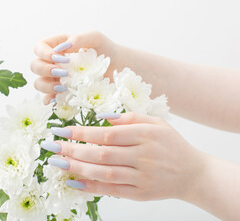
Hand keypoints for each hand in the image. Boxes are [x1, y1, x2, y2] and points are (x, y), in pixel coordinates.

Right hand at [31, 31, 119, 103]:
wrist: (118, 67)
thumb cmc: (106, 50)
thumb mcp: (96, 38)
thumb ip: (80, 38)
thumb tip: (65, 47)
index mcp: (58, 47)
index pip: (39, 48)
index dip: (44, 53)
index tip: (59, 58)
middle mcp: (55, 63)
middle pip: (35, 66)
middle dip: (45, 70)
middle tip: (63, 73)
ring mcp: (58, 79)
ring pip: (39, 83)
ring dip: (47, 86)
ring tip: (63, 87)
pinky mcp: (64, 93)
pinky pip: (50, 98)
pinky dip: (51, 100)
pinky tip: (61, 98)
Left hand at [41, 112, 204, 200]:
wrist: (192, 173)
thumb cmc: (172, 144)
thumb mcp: (156, 123)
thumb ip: (130, 118)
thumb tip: (102, 117)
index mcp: (146, 135)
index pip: (107, 134)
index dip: (83, 132)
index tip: (63, 130)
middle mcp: (143, 156)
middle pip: (102, 154)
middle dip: (74, 150)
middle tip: (53, 147)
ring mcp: (141, 177)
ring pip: (104, 173)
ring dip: (78, 168)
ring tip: (58, 163)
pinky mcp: (140, 193)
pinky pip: (111, 190)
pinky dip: (91, 187)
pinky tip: (73, 182)